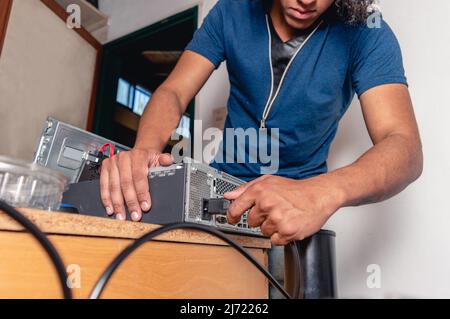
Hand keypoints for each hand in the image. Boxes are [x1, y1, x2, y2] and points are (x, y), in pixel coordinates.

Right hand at [99, 148, 172, 221]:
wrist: (138, 153)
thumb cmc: (148, 159)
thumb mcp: (159, 158)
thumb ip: (165, 160)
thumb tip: (168, 160)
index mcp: (138, 155)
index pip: (139, 176)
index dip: (142, 193)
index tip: (145, 206)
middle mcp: (124, 158)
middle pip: (126, 183)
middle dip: (131, 202)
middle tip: (135, 215)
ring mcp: (113, 162)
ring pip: (114, 186)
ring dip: (117, 204)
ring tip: (121, 216)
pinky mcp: (105, 168)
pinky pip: (103, 185)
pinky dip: (106, 199)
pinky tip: (110, 209)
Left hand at [224, 175, 343, 244]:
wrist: (318, 195)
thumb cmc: (294, 189)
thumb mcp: (268, 181)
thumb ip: (246, 188)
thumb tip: (229, 195)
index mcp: (259, 191)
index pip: (235, 208)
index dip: (232, 216)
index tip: (232, 219)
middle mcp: (267, 204)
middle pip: (251, 222)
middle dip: (260, 218)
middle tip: (274, 211)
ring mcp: (277, 218)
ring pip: (263, 231)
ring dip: (272, 227)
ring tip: (283, 216)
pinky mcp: (287, 231)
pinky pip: (275, 240)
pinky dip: (281, 235)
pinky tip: (288, 224)